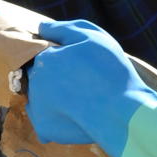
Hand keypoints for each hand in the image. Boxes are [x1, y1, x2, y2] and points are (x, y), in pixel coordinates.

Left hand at [26, 17, 156, 156]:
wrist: (122, 113)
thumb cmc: (110, 71)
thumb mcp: (92, 37)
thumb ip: (63, 29)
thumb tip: (40, 26)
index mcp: (44, 58)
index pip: (45, 55)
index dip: (64, 60)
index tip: (83, 67)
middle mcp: (34, 82)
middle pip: (41, 77)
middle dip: (58, 79)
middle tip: (85, 84)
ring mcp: (37, 107)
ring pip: (41, 99)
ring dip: (55, 99)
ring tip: (83, 101)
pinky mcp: (45, 129)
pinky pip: (46, 122)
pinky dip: (57, 120)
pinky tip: (77, 117)